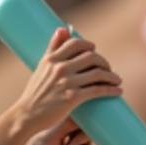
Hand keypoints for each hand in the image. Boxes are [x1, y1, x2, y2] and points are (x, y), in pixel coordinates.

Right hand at [13, 25, 122, 140]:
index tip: (94, 51)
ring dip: (111, 76)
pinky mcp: (73, 97)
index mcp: (52, 59)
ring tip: (117, 80)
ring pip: (97, 74)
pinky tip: (118, 91)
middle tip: (107, 68)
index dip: (89, 46)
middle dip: (103, 62)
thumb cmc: (35, 92)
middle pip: (91, 57)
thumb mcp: (41, 66)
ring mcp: (67, 82)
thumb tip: (63, 29)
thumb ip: (52, 47)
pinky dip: (111, 90)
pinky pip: (97, 90)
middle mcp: (60, 68)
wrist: (27, 115)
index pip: (76, 44)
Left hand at [20, 118, 97, 144]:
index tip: (80, 121)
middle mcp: (74, 143)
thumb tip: (83, 114)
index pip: (81, 123)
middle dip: (81, 134)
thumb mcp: (53, 134)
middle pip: (89, 133)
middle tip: (70, 138)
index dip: (82, 121)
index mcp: (66, 132)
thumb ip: (68, 124)